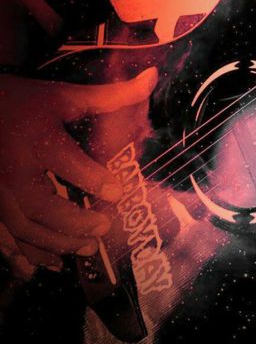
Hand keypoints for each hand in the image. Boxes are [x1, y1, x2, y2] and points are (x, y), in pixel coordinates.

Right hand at [0, 67, 156, 274]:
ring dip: (54, 241)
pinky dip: (24, 253)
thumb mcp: (65, 96)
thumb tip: (152, 78)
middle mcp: (14, 167)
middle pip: (40, 204)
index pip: (64, 160)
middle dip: (72, 221)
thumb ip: (110, 96)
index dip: (91, 178)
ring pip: (22, 226)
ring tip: (86, 249)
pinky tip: (47, 265)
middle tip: (103, 227)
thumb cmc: (26, 102)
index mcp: (37, 137)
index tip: (118, 191)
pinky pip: (4, 235)